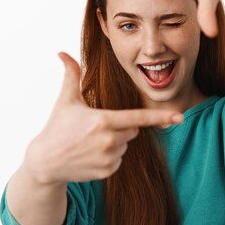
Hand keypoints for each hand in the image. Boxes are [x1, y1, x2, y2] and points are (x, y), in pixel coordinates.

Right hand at [24, 51, 183, 184]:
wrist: (45, 162)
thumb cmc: (57, 128)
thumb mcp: (65, 100)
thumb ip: (71, 75)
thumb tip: (62, 53)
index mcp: (103, 121)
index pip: (138, 118)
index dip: (160, 117)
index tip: (179, 117)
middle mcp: (109, 141)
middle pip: (133, 129)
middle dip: (121, 126)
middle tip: (96, 127)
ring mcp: (109, 158)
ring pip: (126, 144)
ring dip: (115, 142)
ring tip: (90, 142)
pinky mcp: (107, 171)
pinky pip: (120, 159)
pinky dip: (110, 156)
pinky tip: (91, 154)